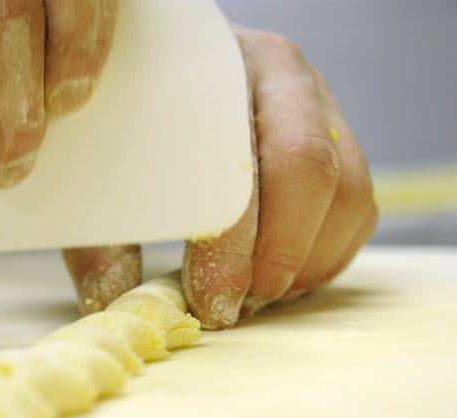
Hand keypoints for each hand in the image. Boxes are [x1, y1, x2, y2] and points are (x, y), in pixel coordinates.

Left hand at [64, 27, 378, 328]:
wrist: (160, 71)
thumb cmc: (127, 122)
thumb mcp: (98, 167)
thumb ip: (102, 231)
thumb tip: (113, 298)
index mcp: (217, 71)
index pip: (241, 159)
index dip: (232, 242)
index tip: (211, 298)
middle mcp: (280, 77)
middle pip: (311, 169)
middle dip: (279, 255)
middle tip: (241, 306)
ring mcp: (318, 104)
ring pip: (348, 191)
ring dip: (308, 262)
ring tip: (258, 297)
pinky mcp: (339, 138)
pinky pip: (358, 207)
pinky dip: (327, 256)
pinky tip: (282, 281)